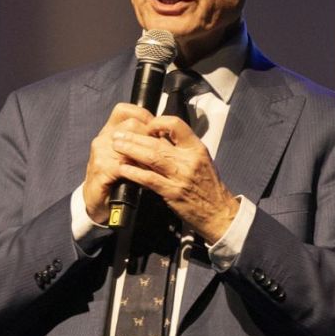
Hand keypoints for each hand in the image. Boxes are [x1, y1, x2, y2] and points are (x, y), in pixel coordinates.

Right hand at [82, 102, 158, 226]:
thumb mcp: (125, 156)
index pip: (125, 110)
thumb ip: (137, 143)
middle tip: (162, 151)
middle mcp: (103, 138)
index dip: (144, 116)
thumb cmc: (114, 178)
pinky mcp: (101, 169)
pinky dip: (138, 171)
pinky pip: (125, 165)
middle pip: (131, 125)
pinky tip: (146, 178)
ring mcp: (100, 153)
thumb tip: (161, 136)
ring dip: (147, 155)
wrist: (95, 201)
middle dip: (149, 137)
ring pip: (130, 144)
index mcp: (109, 131)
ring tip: (157, 166)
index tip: (157, 129)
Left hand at [96, 110, 239, 242]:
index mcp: (196, 148)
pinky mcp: (173, 192)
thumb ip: (182, 149)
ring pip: (152, 157)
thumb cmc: (208, 187)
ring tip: (116, 145)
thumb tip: (160, 137)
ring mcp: (180, 176)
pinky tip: (123, 169)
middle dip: (135, 136)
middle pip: (157, 142)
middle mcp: (188, 159)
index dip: (158, 123)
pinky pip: (150, 179)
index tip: (146, 126)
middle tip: (118, 134)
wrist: (218, 213)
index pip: (176, 125)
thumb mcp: (200, 161)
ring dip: (131, 150)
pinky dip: (135, 173)